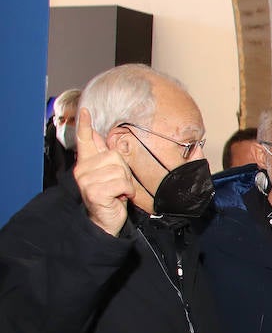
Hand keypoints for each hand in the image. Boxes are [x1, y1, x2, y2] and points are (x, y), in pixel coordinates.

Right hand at [71, 108, 134, 235]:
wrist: (105, 221)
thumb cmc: (110, 198)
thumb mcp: (109, 176)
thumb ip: (105, 158)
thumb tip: (103, 139)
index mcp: (87, 163)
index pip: (85, 140)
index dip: (86, 125)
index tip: (85, 111)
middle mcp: (83, 169)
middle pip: (115, 156)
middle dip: (124, 172)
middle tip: (118, 185)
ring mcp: (87, 180)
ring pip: (120, 170)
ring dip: (126, 183)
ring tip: (118, 192)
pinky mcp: (95, 191)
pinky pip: (122, 183)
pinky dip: (127, 192)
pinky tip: (119, 198)